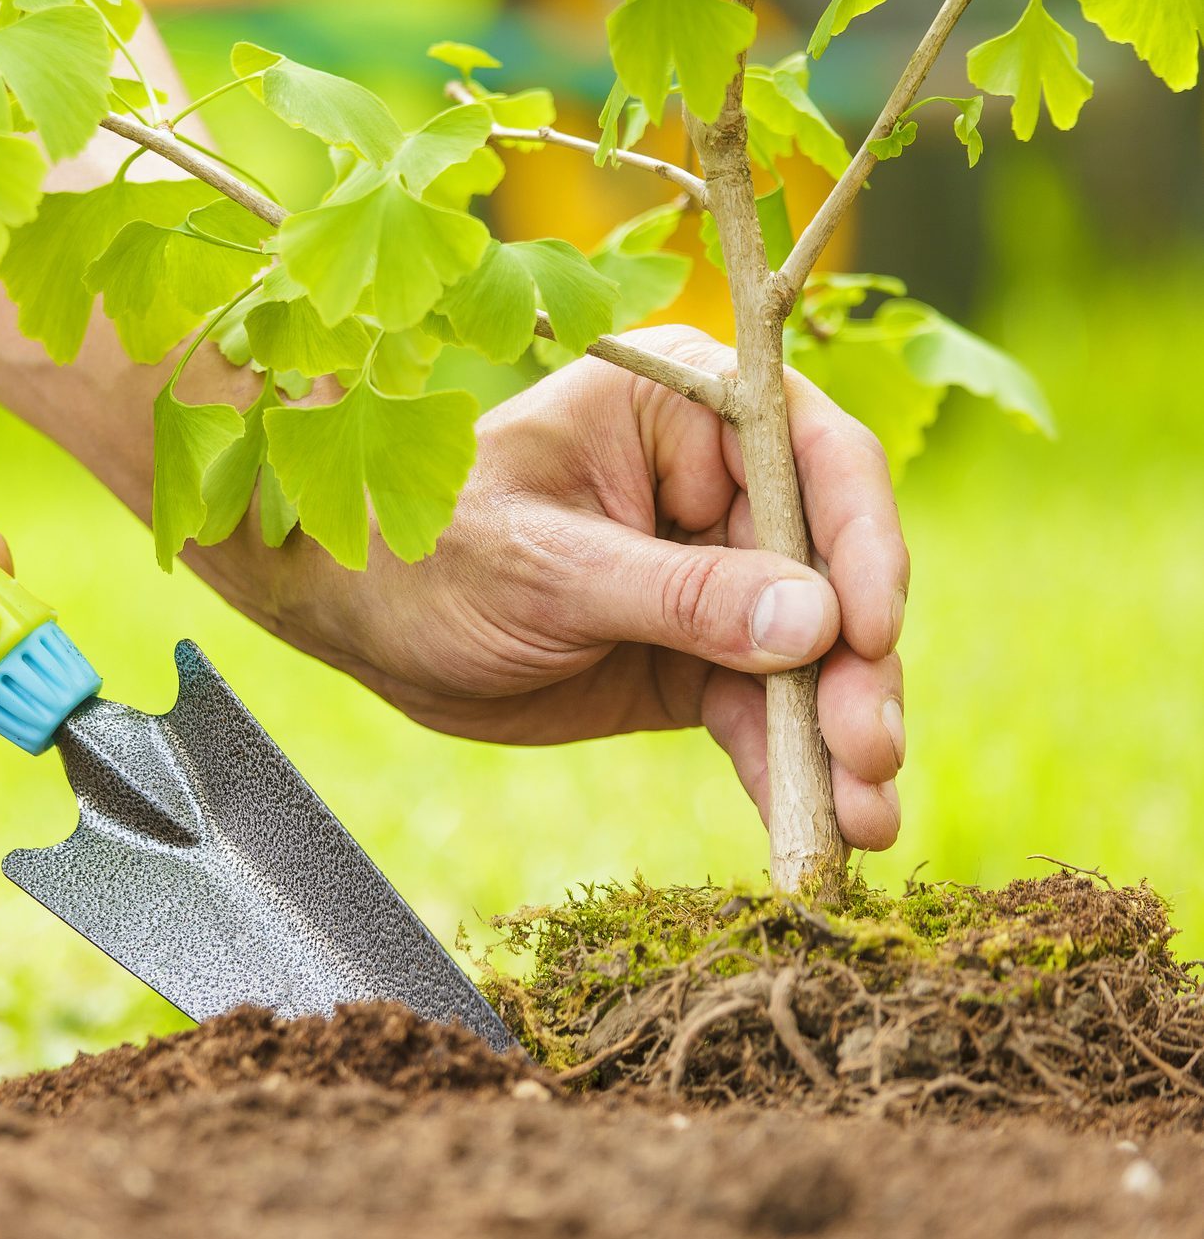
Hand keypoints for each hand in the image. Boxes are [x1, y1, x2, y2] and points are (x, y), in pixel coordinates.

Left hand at [271, 326, 908, 849]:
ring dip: (838, 736)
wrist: (367, 618)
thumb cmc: (431, 552)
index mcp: (684, 409)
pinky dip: (789, 768)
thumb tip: (819, 623)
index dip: (861, 545)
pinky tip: (819, 830)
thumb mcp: (544, 567)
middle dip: (856, 669)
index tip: (870, 634)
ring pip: (811, 656)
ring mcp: (717, 578)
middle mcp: (720, 486)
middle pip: (833, 571)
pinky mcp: (700, 658)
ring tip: (861, 821)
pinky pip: (762, 713)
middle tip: (868, 757)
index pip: (814, 458)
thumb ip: (677, 595)